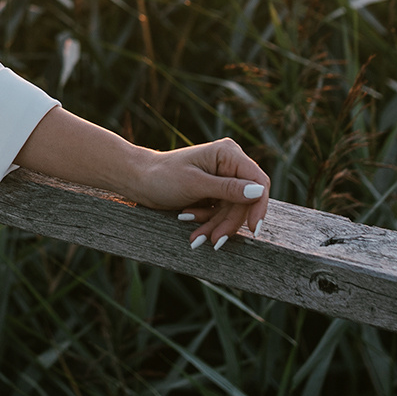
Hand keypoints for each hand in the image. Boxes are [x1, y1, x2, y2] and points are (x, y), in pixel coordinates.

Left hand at [133, 137, 271, 249]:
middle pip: (245, 201)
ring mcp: (222, 178)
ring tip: (195, 239)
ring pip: (232, 210)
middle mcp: (229, 164)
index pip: (258, 181)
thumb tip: (258, 191)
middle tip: (213, 242)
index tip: (252, 229)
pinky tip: (190, 223)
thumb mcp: (195, 184)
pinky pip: (220, 212)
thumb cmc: (163, 177)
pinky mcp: (214, 191)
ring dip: (215, 225)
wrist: (138, 180)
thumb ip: (228, 189)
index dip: (258, 205)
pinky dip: (208, 222)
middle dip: (228, 222)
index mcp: (228, 153)